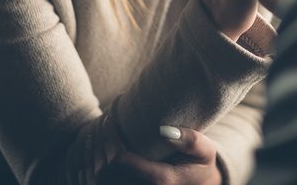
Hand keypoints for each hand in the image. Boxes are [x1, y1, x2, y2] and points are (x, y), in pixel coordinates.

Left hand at [99, 126, 221, 184]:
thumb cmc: (200, 168)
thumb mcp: (205, 152)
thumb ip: (190, 140)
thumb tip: (163, 129)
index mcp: (159, 181)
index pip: (118, 160)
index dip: (109, 137)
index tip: (111, 117)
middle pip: (103, 170)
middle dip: (98, 142)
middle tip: (103, 120)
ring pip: (96, 179)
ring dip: (91, 153)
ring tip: (97, 131)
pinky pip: (97, 184)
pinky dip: (91, 167)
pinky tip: (96, 149)